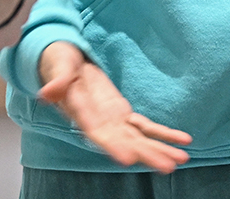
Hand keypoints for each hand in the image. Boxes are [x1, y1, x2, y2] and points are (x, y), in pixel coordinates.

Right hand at [37, 41, 191, 172]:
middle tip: (168, 167)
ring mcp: (113, 121)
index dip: (112, 145)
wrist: (66, 63)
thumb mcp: (58, 67)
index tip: (127, 159)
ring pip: (139, 139)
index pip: (97, 133)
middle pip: (125, 142)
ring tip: (182, 160)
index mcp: (82, 113)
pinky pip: (145, 126)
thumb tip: (46, 94)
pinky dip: (163, 133)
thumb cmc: (60, 63)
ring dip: (160, 149)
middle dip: (146, 155)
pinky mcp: (122, 113)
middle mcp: (99, 123)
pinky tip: (183, 141)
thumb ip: (57, 81)